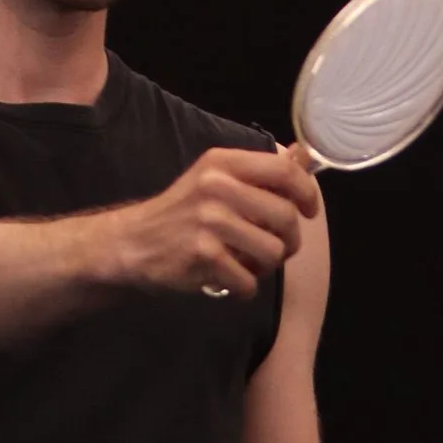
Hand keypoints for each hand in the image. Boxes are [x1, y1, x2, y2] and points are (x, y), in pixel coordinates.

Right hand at [104, 143, 317, 299]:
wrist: (134, 242)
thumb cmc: (182, 212)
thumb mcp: (215, 178)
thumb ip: (259, 172)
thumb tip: (304, 155)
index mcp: (224, 162)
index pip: (285, 172)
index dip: (307, 194)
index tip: (308, 210)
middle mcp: (217, 187)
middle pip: (286, 217)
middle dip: (288, 240)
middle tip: (273, 248)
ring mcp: (210, 222)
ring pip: (273, 252)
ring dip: (266, 266)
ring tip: (247, 263)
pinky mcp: (204, 255)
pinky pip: (249, 280)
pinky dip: (244, 287)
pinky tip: (229, 280)